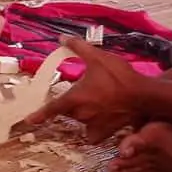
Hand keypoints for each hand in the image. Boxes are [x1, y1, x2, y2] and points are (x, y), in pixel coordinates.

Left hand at [24, 37, 147, 142]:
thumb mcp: (97, 57)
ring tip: (94, 100)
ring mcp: (93, 125)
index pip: (52, 108)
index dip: (39, 114)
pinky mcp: (106, 132)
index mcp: (75, 98)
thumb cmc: (118, 76)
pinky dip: (93, 128)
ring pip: (80, 119)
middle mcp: (81, 114)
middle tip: (82, 92)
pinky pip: (93, 133)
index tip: (28, 120)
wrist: (143, 95)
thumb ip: (78, 47)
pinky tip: (99, 119)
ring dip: (82, 112)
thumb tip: (62, 38)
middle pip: (67, 110)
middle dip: (70, 102)